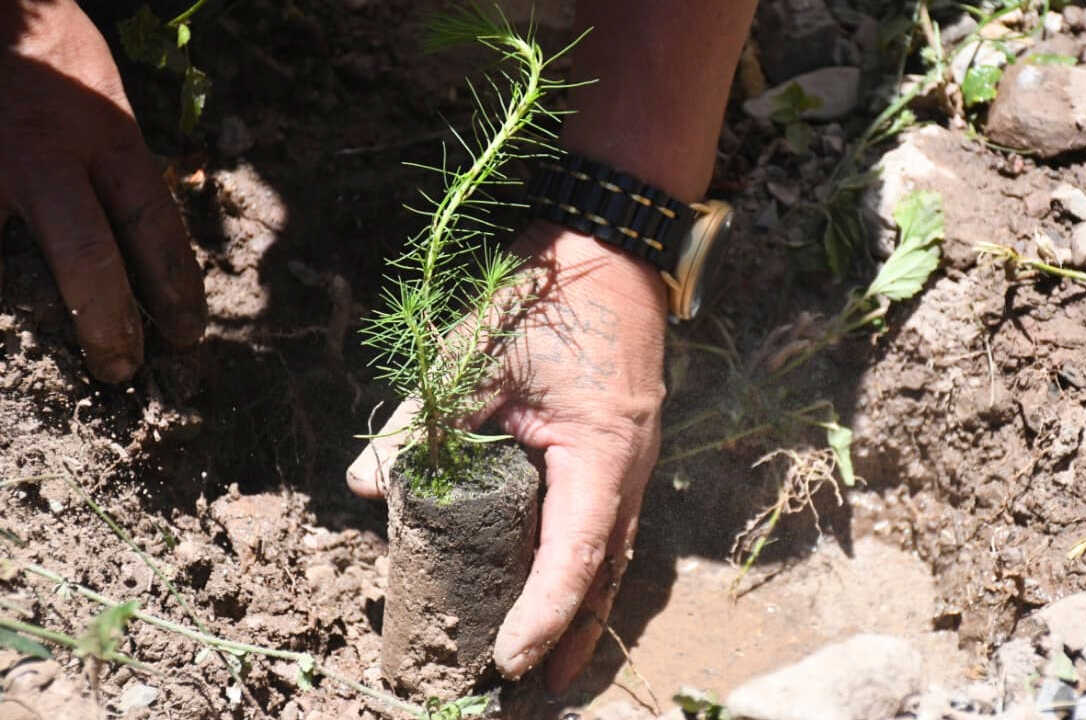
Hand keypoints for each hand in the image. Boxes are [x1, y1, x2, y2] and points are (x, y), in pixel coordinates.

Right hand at [0, 0, 205, 381]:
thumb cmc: (47, 49)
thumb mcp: (101, 95)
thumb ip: (114, 161)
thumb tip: (136, 235)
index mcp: (107, 135)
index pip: (155, 227)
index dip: (175, 288)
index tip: (187, 335)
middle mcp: (50, 155)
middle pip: (89, 258)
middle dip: (108, 323)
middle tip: (122, 370)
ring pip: (8, 264)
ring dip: (24, 322)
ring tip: (34, 369)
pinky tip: (6, 325)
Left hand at [347, 221, 665, 691]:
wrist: (609, 246)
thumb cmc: (547, 297)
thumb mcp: (476, 356)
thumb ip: (425, 423)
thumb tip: (361, 486)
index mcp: (600, 451)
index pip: (577, 554)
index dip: (544, 613)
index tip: (508, 658)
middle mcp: (628, 467)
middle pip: (605, 570)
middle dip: (572, 633)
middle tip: (535, 686)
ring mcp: (632, 458)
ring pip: (613, 551)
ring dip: (583, 607)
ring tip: (551, 659)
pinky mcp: (622, 445)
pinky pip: (608, 521)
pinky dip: (586, 564)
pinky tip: (561, 580)